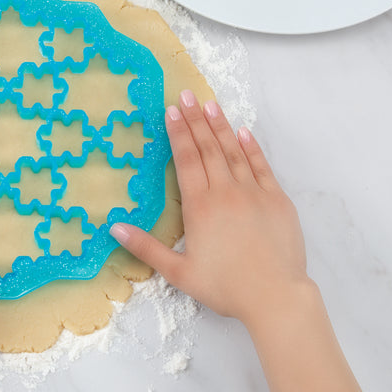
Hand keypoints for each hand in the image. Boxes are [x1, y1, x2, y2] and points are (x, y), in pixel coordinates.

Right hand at [111, 90, 309, 328]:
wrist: (275, 296)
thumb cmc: (225, 287)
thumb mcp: (178, 272)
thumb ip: (146, 247)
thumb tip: (115, 228)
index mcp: (200, 206)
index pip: (186, 159)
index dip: (178, 133)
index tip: (171, 111)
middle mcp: (226, 192)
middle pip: (208, 148)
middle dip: (196, 119)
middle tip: (187, 95)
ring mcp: (254, 193)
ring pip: (234, 151)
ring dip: (221, 126)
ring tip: (210, 105)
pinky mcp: (277, 200)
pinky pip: (262, 166)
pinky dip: (251, 147)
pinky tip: (243, 133)